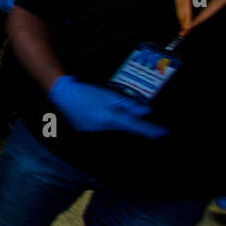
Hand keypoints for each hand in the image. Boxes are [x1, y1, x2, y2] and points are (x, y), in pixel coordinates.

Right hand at [47, 76, 168, 138]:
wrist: (62, 94)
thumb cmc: (87, 92)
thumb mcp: (109, 95)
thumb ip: (128, 104)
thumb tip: (145, 111)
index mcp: (111, 119)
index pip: (135, 126)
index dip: (150, 130)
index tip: (163, 133)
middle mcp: (103, 129)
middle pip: (123, 129)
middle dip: (133, 126)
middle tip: (144, 126)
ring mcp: (92, 132)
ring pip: (111, 129)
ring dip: (115, 123)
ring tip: (107, 112)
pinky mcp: (84, 131)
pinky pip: (100, 129)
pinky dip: (103, 122)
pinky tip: (97, 114)